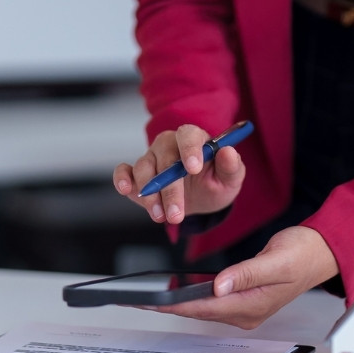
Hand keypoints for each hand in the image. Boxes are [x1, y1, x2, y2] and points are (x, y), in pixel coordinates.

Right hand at [114, 124, 245, 223]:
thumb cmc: (215, 183)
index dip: (190, 149)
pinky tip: (125, 189)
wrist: (201, 200)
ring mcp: (151, 158)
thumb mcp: (230, 180)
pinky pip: (124, 170)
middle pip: (165, 159)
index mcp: (194, 139)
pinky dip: (122, 178)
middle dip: (170, 189)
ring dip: (151, 195)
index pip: (189, 135)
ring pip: (144, 169)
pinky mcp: (136, 174)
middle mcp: (170, 145)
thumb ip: (231, 167)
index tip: (193, 169)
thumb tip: (228, 152)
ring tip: (162, 217)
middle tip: (177, 214)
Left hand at [152, 226, 339, 328]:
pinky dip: (190, 297)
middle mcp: (247, 312)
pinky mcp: (244, 298)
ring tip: (147, 297)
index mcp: (253, 305)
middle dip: (167, 306)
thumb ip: (248, 273)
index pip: (204, 307)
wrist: (322, 252)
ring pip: (203, 308)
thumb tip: (220, 285)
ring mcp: (245, 307)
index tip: (150, 301)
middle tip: (135, 300)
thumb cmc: (304, 254)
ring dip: (176, 303)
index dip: (174, 305)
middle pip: (198, 311)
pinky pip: (211, 302)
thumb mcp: (278, 259)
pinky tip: (175, 292)